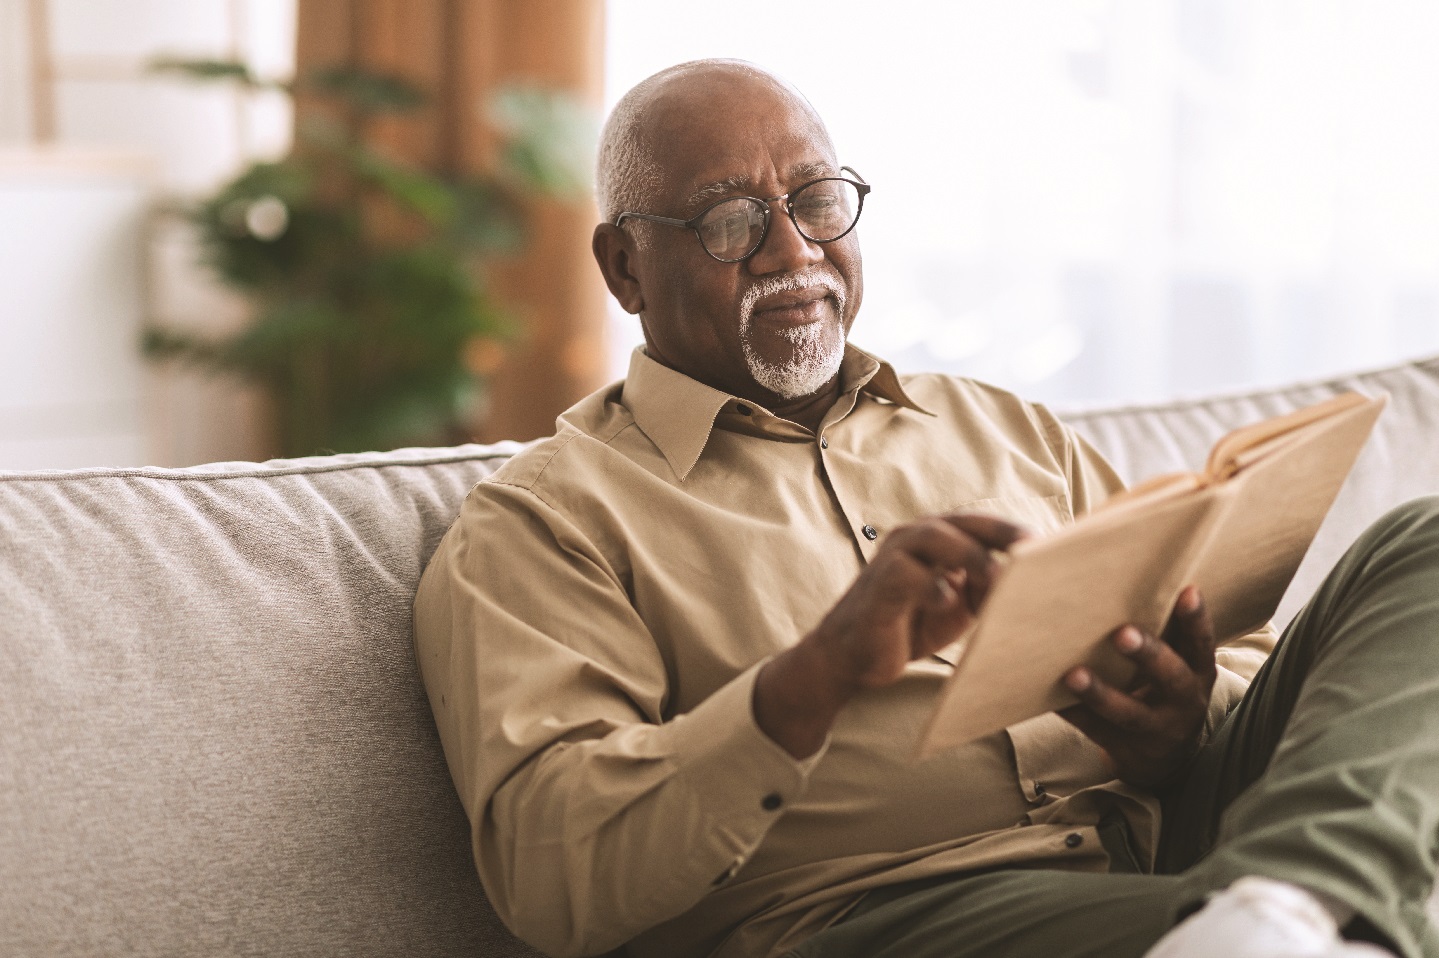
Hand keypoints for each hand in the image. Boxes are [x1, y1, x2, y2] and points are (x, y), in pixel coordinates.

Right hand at [755, 513, 1027, 756]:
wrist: (852, 656)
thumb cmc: (908, 624)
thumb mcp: (958, 605)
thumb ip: (985, 587)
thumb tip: (1030, 583)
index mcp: (937, 539)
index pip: (982, 524)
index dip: (1015, 531)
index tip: (1053, 545)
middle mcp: (915, 538)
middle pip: (964, 522)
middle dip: (1002, 534)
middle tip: (1035, 550)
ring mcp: (894, 558)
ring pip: (936, 538)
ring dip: (971, 556)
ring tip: (998, 580)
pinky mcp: (879, 585)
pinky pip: (908, 576)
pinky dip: (933, 587)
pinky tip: (948, 604)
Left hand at [1058, 586, 1216, 788]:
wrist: (1164, 755)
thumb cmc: (1162, 687)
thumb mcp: (1176, 663)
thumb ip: (1161, 631)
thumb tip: (1118, 577)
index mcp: (1198, 671)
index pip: (1201, 642)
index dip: (1196, 619)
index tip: (1187, 590)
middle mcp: (1184, 700)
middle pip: (1171, 676)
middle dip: (1147, 654)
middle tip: (1121, 633)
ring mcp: (1157, 729)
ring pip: (1129, 713)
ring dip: (1100, 693)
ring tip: (1073, 674)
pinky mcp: (1126, 747)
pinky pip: (1095, 730)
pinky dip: (1073, 713)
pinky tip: (1050, 697)